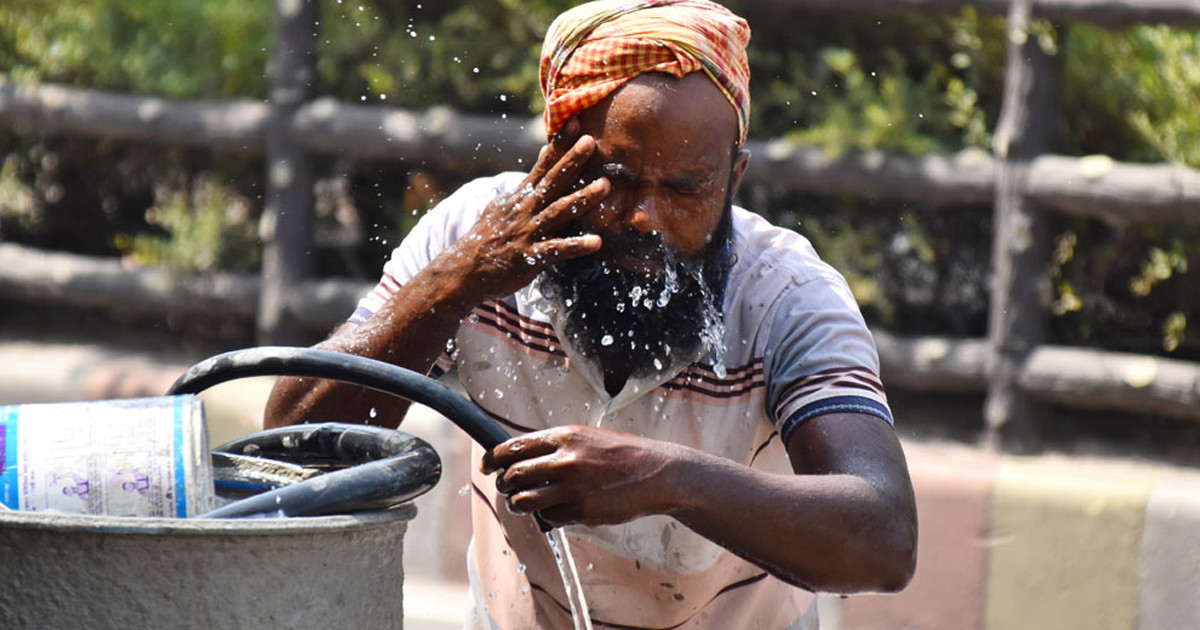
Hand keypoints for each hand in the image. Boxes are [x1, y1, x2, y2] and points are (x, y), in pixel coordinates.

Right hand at [446, 119, 610, 300]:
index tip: (574, 122)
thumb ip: (525, 186)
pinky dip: (576, 245)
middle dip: (572, 160)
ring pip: (559, 211)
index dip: (558, 145)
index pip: (542, 165)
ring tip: (606, 186)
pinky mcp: (530, 256)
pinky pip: (557, 250)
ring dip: (583, 198)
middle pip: (553, 181)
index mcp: (521, 197)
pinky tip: (597, 242)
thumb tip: (540, 160)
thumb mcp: (502, 207)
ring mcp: (528, 232)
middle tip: (591, 141)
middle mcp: (526, 210)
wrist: (464, 271)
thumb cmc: (487, 239)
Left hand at [482, 425, 685, 526]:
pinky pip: (549, 517)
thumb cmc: (620, 454)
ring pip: (524, 500)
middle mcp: (566, 460)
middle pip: (514, 475)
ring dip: (517, 504)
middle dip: (503, 483)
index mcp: (565, 436)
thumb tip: (518, 457)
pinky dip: (547, 515)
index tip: (486, 466)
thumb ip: (554, 446)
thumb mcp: (586, 438)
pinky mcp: (582, 511)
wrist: (656, 473)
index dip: (493, 458)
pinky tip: (559, 508)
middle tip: (506, 487)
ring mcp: (574, 488)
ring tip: (522, 502)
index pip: (514, 447)